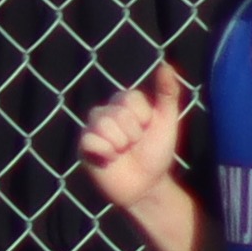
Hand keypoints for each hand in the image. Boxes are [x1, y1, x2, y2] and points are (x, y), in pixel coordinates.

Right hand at [80, 65, 194, 210]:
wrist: (147, 185)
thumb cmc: (157, 153)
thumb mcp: (167, 121)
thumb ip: (167, 93)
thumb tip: (165, 65)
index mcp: (125, 103)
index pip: (130, 98)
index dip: (144, 118)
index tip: (147, 130)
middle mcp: (106, 112)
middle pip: (117, 113)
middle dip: (133, 134)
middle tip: (134, 145)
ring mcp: (93, 129)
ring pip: (103, 125)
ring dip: (120, 144)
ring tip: (123, 153)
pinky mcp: (84, 147)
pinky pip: (90, 141)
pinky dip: (105, 153)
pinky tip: (110, 160)